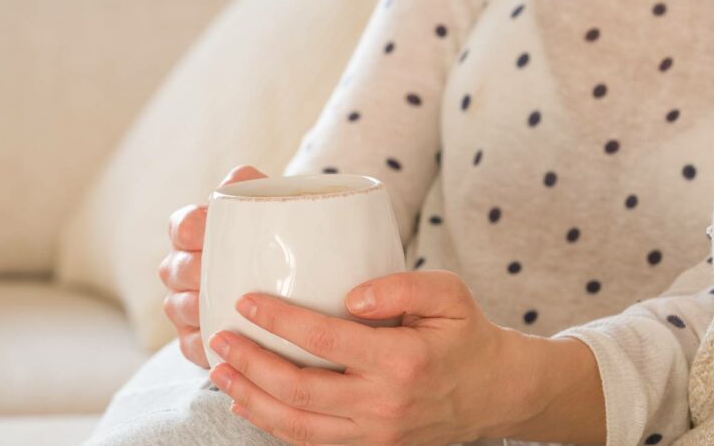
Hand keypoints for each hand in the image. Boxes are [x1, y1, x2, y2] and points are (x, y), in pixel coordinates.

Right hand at [159, 165, 268, 368]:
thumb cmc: (283, 240)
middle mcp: (183, 267)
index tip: (211, 233)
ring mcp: (185, 304)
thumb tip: (241, 177)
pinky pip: (190, 345)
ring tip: (228, 310)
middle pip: (173, 268)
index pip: (181, 225)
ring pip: (177, 307)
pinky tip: (226, 345)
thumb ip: (259, 188)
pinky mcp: (195, 339)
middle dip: (193, 272)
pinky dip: (205, 345)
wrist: (303, 284)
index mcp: (195, 232)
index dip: (190, 229)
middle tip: (226, 275)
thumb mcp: (277, 210)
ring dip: (197, 309)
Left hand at [206, 270, 605, 444]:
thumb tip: (351, 295)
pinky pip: (311, 443)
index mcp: (403, 360)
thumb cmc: (465, 334)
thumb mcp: (448, 294)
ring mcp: (376, 434)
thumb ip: (402, 284)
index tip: (246, 301)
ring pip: (298, 425)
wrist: (495, 393)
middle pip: (300, 388)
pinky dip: (273, 425)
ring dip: (252, 398)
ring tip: (220, 370)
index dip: (280, 321)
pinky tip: (247, 401)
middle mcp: (385, 404)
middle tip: (218, 337)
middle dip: (251, 363)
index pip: (326, 339)